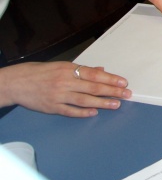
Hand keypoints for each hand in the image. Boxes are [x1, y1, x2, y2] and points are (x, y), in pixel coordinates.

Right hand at [0, 62, 130, 116]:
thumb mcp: (62, 66)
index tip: (123, 82)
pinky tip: (94, 112)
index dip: (110, 78)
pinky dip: (83, 112)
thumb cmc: (42, 72)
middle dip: (112, 91)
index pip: (94, 74)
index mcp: (69, 69)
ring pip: (85, 100)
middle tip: (126, 94)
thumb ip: (82, 70)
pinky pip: (70, 111)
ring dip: (102, 103)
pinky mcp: (52, 107)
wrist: (17, 82)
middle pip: (93, 87)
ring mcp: (59, 95)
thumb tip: (101, 70)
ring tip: (116, 104)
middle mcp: (65, 82)